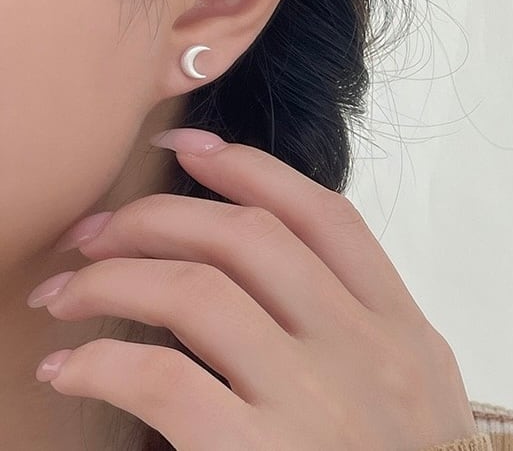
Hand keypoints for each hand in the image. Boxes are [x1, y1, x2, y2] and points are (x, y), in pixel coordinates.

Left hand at [27, 128, 477, 450]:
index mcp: (398, 325)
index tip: (184, 147)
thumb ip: (358, 316)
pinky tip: (69, 367)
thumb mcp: (410, 383)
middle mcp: (361, 349)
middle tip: (96, 231)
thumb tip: (265, 253)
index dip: (247, 166)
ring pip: (195, 291)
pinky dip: (101, 361)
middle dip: (156, 217)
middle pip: (246, 237)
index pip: (321, 214)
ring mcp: (314, 402)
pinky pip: (161, 380)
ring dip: (111, 280)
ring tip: (66, 292)